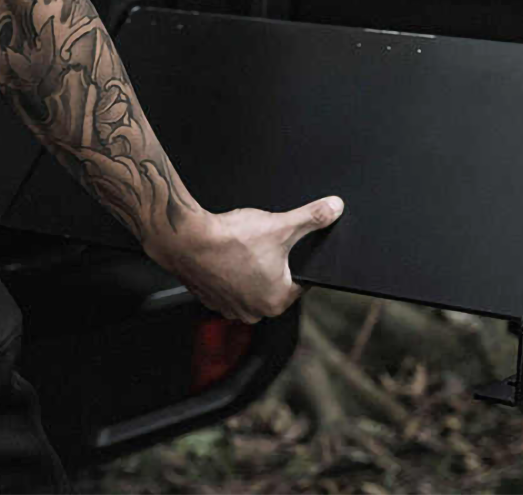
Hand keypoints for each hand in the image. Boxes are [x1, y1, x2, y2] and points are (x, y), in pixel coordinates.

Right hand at [145, 196, 343, 322]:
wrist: (187, 240)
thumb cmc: (231, 239)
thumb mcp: (281, 225)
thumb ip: (313, 217)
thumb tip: (335, 209)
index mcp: (276, 302)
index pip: (301, 281)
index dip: (298, 259)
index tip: (288, 245)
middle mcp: (254, 312)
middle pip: (276, 282)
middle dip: (274, 262)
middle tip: (263, 243)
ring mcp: (230, 308)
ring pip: (253, 283)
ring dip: (252, 267)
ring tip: (244, 248)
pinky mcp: (212, 300)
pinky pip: (232, 284)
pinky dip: (232, 271)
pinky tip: (228, 255)